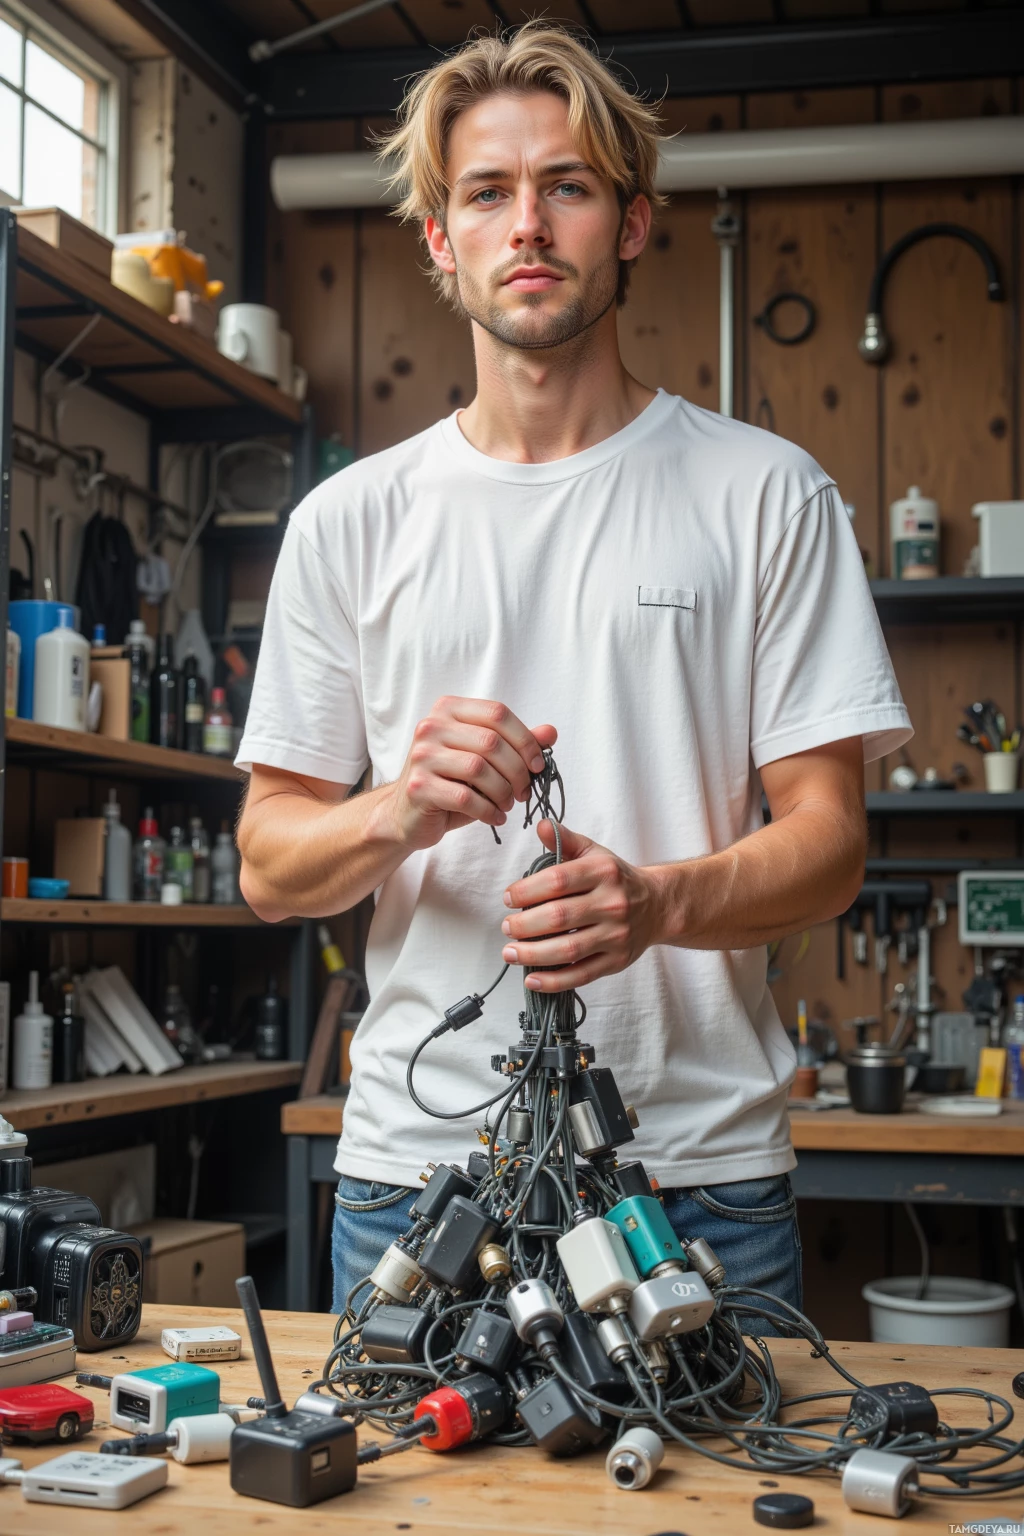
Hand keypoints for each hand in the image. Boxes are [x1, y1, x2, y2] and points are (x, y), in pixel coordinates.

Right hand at [384, 697, 556, 850]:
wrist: (406, 814)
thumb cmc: (451, 783)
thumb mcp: (485, 759)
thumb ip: (516, 743)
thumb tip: (551, 733)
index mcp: (448, 710)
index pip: (498, 713)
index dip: (526, 740)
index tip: (539, 766)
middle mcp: (431, 727)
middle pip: (491, 742)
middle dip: (518, 771)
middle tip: (524, 792)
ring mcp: (421, 756)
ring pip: (479, 769)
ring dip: (503, 792)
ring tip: (507, 804)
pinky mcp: (418, 787)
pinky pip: (465, 797)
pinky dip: (488, 811)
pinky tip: (494, 817)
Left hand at [500, 821, 664, 990]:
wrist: (658, 905)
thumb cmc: (617, 879)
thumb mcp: (595, 854)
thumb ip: (566, 841)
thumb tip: (541, 826)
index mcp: (603, 872)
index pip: (558, 881)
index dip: (527, 890)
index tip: (508, 898)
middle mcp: (612, 904)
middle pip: (559, 917)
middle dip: (525, 925)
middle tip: (506, 927)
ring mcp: (616, 935)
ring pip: (568, 949)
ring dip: (533, 954)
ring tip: (510, 952)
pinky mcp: (616, 961)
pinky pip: (581, 974)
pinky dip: (554, 981)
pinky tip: (532, 978)